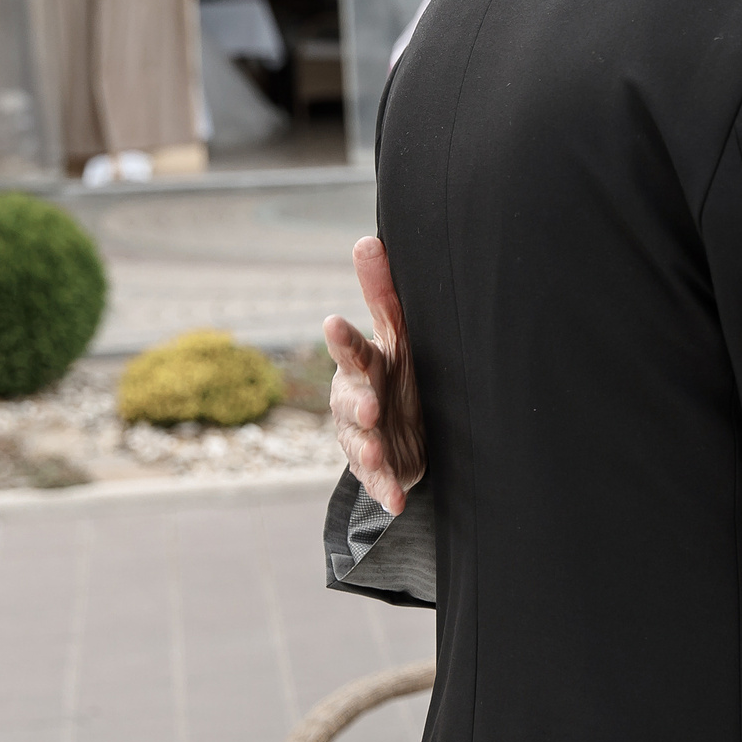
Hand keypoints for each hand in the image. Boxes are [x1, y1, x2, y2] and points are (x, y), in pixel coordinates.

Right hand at [320, 236, 427, 513]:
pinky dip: (387, 492)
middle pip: (352, 400)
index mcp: (364, 364)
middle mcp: (357, 400)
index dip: (343, 339)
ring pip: (361, 443)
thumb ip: (382, 293)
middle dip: (358, 403)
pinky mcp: (380, 469)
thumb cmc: (398, 370)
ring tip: (378, 455)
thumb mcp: (397, 333)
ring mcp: (366, 436)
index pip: (353, 348)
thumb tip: (367, 238)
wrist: (407, 430)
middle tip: (369, 405)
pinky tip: (396, 503)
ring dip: (368, 450)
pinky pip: (380, 482)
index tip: (333, 322)